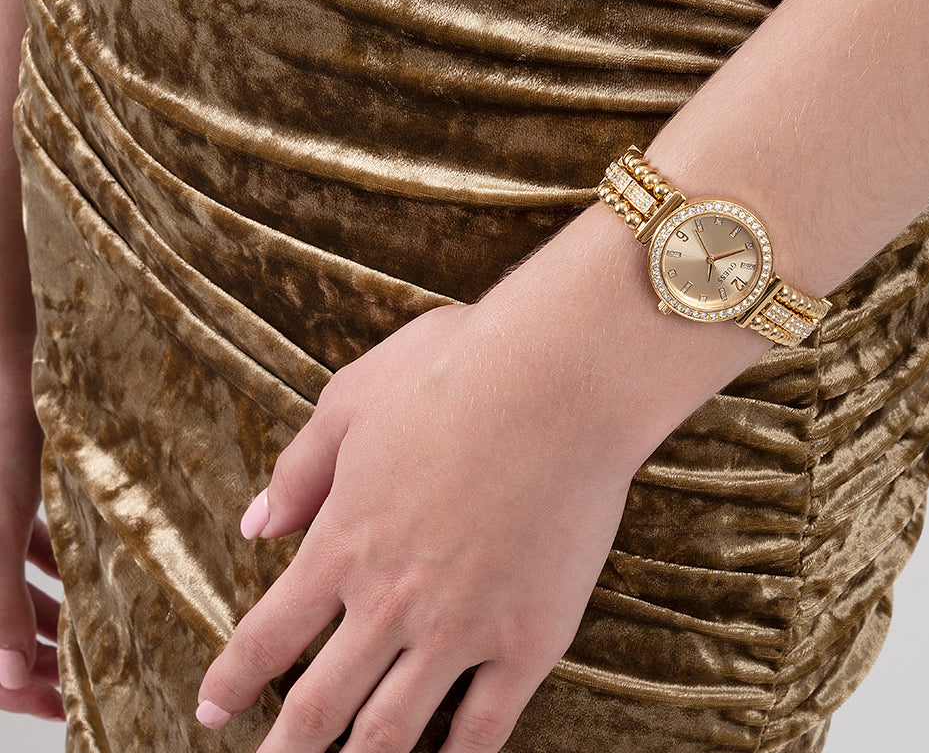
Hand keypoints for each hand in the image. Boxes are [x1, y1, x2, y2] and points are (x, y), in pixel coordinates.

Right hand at [0, 339, 64, 721]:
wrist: (9, 357)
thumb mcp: (0, 519)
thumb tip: (8, 675)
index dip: (18, 683)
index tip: (63, 703)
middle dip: (37, 650)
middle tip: (87, 670)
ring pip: (11, 583)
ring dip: (47, 607)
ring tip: (92, 625)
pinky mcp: (5, 491)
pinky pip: (18, 540)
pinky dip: (46, 561)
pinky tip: (82, 566)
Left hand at [196, 299, 638, 752]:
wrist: (557, 381)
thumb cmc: (455, 373)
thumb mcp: (353, 400)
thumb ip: (300, 470)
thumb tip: (254, 524)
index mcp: (342, 542)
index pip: (268, 635)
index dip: (233, 680)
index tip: (212, 708)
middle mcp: (390, 602)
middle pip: (319, 705)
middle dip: (283, 752)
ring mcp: (460, 629)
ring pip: (390, 732)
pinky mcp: (529, 639)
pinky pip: (484, 729)